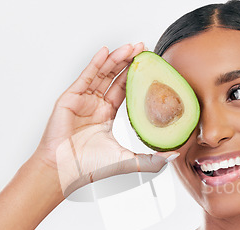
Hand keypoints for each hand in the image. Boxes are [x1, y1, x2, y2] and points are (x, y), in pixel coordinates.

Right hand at [32, 43, 177, 196]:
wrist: (65, 171)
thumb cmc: (89, 167)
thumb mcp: (128, 161)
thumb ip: (152, 159)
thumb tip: (174, 155)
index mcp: (106, 116)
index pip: (123, 89)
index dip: (135, 76)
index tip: (148, 65)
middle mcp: (95, 106)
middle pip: (114, 77)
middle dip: (128, 62)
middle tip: (142, 49)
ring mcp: (83, 101)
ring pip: (101, 73)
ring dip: (115, 59)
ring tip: (130, 47)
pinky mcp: (71, 98)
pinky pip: (85, 76)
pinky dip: (95, 63)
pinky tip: (106, 51)